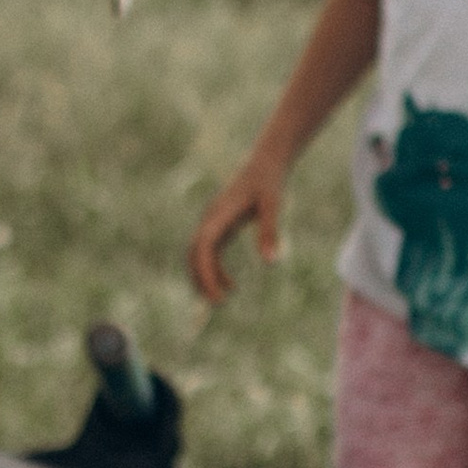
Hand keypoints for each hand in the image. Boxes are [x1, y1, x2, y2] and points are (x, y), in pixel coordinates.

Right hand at [188, 142, 292, 305]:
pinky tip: (232, 285)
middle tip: (218, 304)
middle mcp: (210, 219)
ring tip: (224, 299)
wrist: (265, 163)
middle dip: (201, 280)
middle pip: (194, 255)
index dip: (206, 273)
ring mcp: (212, 223)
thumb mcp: (273, 205)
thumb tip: (271, 263)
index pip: (202, 248)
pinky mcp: (219, 226)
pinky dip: (215, 271)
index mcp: (219, 215)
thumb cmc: (269, 182)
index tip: (217, 296)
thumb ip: (270, 231)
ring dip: (206, 278)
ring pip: (198, 256)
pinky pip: (209, 253)